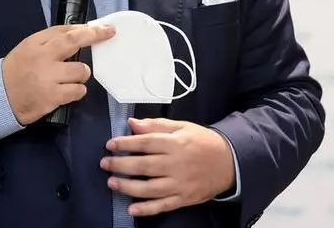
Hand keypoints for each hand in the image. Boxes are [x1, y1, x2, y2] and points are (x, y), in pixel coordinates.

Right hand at [2, 23, 115, 124]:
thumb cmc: (17, 69)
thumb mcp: (29, 47)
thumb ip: (51, 39)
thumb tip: (80, 30)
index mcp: (36, 44)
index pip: (66, 31)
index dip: (88, 29)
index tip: (104, 27)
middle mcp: (43, 58)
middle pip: (75, 43)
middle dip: (95, 37)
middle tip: (108, 34)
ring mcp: (49, 79)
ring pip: (81, 71)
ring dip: (81, 74)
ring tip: (70, 77)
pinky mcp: (53, 98)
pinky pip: (78, 91)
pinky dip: (77, 90)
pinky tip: (69, 91)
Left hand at [101, 118, 234, 216]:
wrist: (229, 162)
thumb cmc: (202, 141)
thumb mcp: (182, 127)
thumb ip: (156, 125)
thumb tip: (132, 124)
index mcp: (175, 143)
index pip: (145, 143)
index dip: (126, 144)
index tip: (110, 144)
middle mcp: (176, 164)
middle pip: (144, 165)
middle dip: (121, 165)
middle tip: (105, 163)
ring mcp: (180, 184)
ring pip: (150, 188)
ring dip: (128, 186)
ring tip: (112, 183)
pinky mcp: (184, 199)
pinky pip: (163, 206)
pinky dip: (147, 209)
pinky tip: (131, 208)